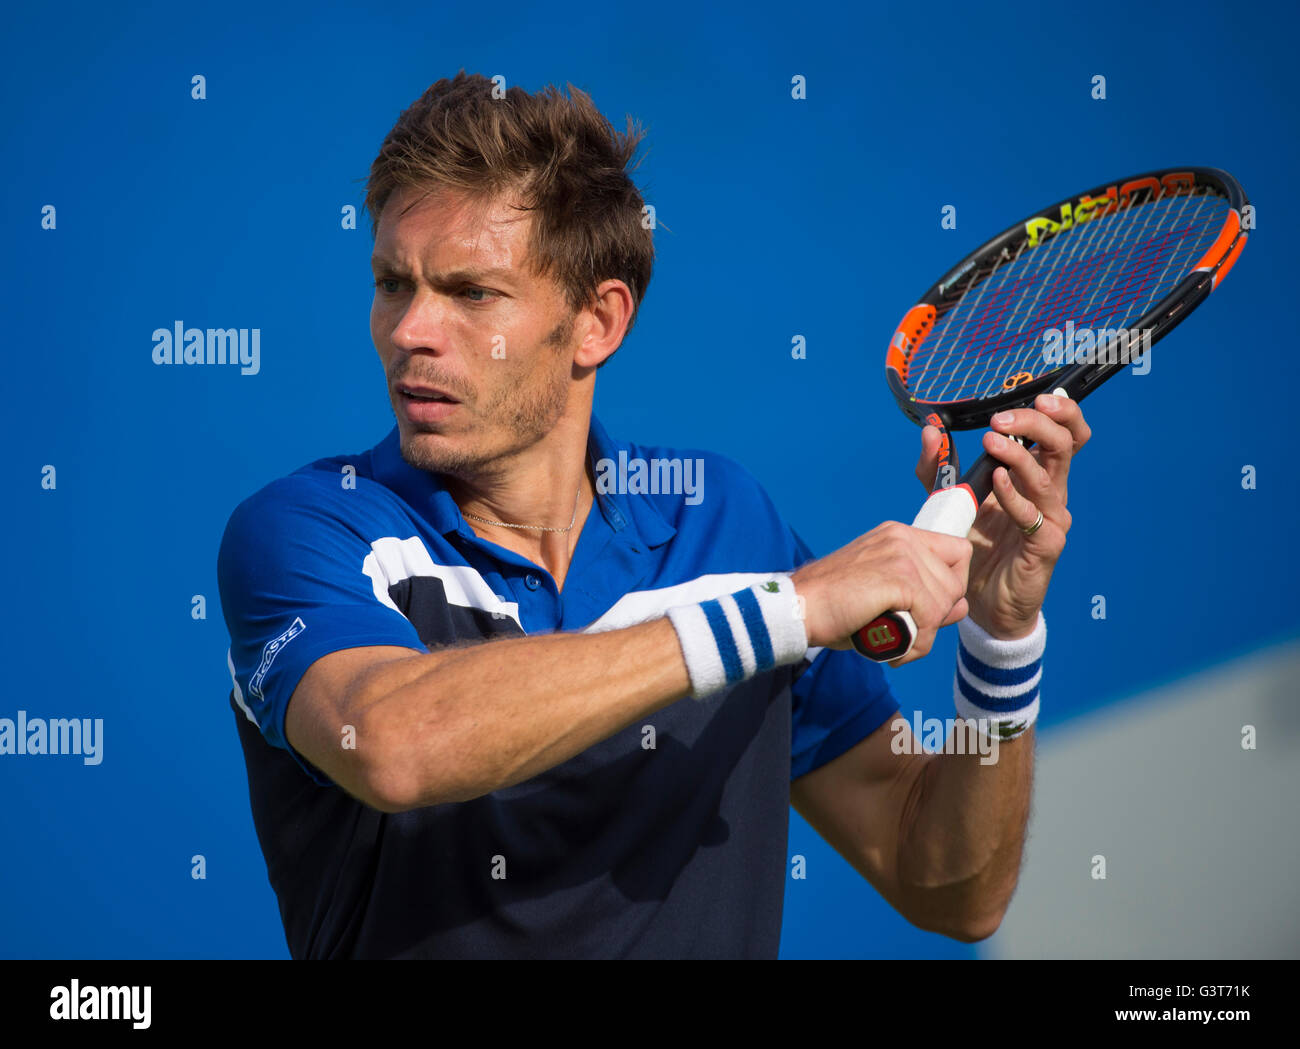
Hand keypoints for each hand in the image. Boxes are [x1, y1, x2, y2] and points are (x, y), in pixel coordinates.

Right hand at [792, 521, 971, 665]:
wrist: (797, 608)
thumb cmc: (832, 607)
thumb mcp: (883, 595)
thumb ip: (924, 596)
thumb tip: (961, 607)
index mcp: (898, 535)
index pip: (956, 552)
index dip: (951, 585)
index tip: (928, 608)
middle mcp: (903, 538)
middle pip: (955, 581)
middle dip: (938, 615)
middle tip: (909, 635)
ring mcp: (902, 555)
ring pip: (946, 602)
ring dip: (926, 634)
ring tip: (897, 646)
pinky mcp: (899, 577)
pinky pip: (930, 617)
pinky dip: (917, 642)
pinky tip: (894, 651)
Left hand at [916, 392, 1090, 638]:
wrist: (982, 604)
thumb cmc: (975, 548)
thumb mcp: (952, 502)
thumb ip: (940, 469)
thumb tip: (930, 429)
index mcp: (1035, 476)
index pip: (1064, 435)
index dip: (1060, 413)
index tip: (1037, 396)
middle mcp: (1049, 493)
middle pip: (1064, 446)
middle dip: (1038, 424)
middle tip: (1002, 419)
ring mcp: (1050, 520)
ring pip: (1048, 477)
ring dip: (1020, 456)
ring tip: (992, 443)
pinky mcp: (1045, 547)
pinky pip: (1033, 517)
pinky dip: (1015, 496)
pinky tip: (997, 483)